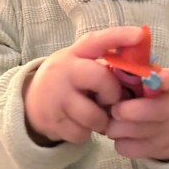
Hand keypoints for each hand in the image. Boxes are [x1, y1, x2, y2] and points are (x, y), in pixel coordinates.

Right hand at [24, 26, 143, 145]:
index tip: (139, 35)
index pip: (97, 41)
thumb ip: (102, 64)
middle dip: (112, 93)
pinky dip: (86, 132)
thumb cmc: (66, 80)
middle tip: (108, 99)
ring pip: (94, 115)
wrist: (29, 102)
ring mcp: (55, 97)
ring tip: (93, 114)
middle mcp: (63, 71)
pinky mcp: (52, 121)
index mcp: (73, 54)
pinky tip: (78, 123)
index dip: (119, 36)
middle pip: (101, 79)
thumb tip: (139, 70)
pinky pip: (82, 133)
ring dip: (100, 119)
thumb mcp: (78, 63)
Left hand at [105, 68, 168, 160]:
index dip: (164, 80)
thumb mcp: (151, 79)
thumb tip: (107, 63)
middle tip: (113, 109)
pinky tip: (118, 132)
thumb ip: (135, 71)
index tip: (157, 78)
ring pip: (134, 131)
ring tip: (111, 118)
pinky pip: (127, 148)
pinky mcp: (152, 151)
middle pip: (154, 111)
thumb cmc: (152, 95)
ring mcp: (164, 132)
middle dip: (128, 111)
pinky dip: (118, 140)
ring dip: (116, 125)